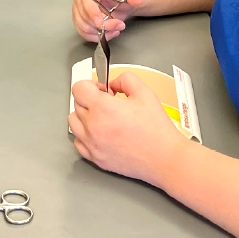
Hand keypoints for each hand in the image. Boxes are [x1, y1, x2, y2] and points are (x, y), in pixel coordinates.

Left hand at [69, 73, 186, 184]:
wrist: (164, 158)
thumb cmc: (156, 131)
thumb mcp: (145, 93)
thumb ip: (126, 79)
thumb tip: (114, 82)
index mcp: (103, 108)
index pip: (78, 88)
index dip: (91, 84)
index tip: (101, 89)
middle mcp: (93, 126)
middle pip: (77, 104)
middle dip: (91, 99)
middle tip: (109, 103)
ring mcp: (92, 144)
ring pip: (74, 123)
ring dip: (85, 116)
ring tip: (103, 117)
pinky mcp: (95, 158)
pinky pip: (78, 142)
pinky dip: (85, 135)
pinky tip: (100, 133)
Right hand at [71, 0, 144, 41]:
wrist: (120, 0)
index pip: (85, 0)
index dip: (91, 12)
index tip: (101, 22)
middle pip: (84, 16)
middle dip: (103, 24)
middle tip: (119, 24)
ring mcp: (78, 9)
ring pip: (84, 27)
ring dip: (101, 32)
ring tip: (116, 28)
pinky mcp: (79, 20)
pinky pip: (84, 33)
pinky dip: (97, 36)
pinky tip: (109, 32)